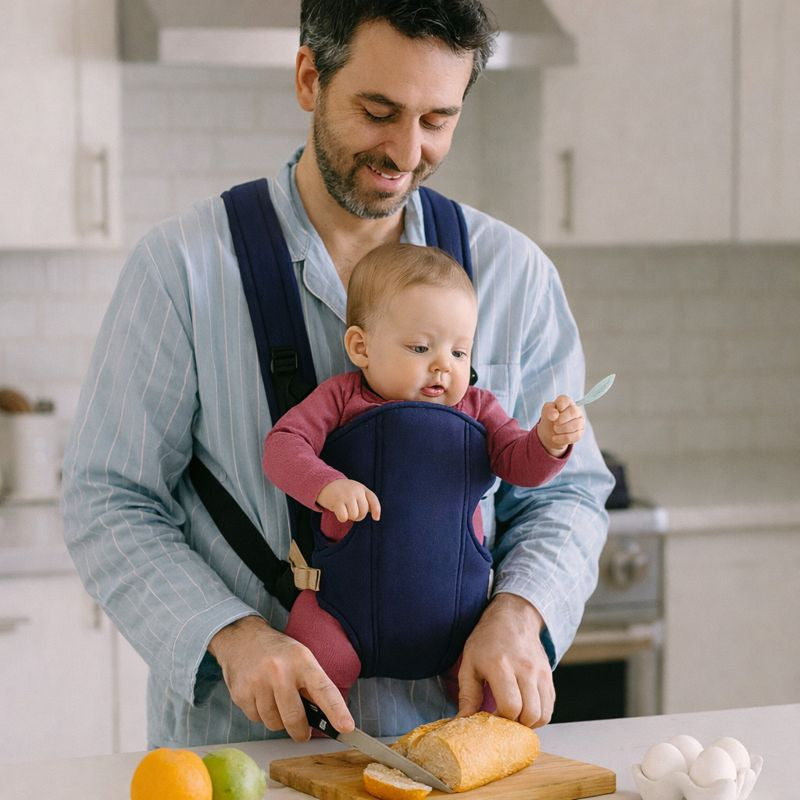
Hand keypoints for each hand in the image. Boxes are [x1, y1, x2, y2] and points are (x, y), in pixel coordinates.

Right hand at [208, 615, 353, 740]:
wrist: (242, 640)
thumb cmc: (278, 653)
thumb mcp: (301, 659)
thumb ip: (313, 687)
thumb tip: (327, 719)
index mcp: (301, 660)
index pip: (323, 689)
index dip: (336, 711)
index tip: (346, 728)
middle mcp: (279, 671)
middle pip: (295, 718)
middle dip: (301, 732)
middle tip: (303, 732)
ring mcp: (257, 683)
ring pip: (274, 724)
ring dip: (279, 721)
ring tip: (277, 701)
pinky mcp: (240, 694)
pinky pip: (257, 720)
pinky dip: (263, 716)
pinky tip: (262, 698)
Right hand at [316, 478, 380, 522]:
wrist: (324, 483)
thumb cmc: (342, 491)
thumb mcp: (355, 492)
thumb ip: (365, 501)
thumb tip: (376, 516)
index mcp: (362, 488)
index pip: (373, 499)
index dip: (376, 510)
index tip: (376, 519)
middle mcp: (356, 490)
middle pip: (363, 512)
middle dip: (358, 516)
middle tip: (350, 512)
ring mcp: (347, 495)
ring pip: (354, 515)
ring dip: (349, 517)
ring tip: (344, 510)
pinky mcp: (337, 501)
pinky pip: (344, 517)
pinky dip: (341, 518)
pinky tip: (337, 511)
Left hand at [457, 593, 554, 727]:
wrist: (512, 618)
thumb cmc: (487, 640)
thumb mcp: (469, 663)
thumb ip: (468, 694)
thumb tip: (463, 721)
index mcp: (501, 665)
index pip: (510, 706)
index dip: (501, 720)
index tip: (491, 718)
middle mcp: (525, 668)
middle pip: (530, 714)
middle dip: (516, 725)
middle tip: (503, 720)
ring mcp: (540, 672)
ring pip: (543, 714)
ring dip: (529, 722)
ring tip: (514, 716)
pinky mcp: (549, 675)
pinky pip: (550, 705)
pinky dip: (539, 714)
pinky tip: (524, 708)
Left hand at [537, 395, 584, 455]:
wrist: (550, 432)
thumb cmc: (550, 418)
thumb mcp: (546, 411)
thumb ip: (549, 410)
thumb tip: (555, 414)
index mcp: (566, 401)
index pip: (565, 400)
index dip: (559, 406)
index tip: (554, 413)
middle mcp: (576, 410)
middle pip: (573, 412)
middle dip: (561, 419)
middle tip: (554, 424)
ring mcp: (580, 421)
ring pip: (575, 424)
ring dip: (562, 429)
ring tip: (555, 430)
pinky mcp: (580, 432)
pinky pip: (575, 436)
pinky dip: (562, 438)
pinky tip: (555, 438)